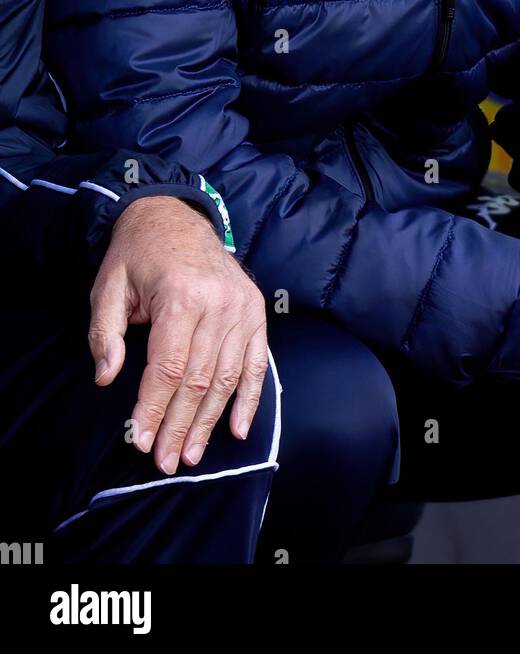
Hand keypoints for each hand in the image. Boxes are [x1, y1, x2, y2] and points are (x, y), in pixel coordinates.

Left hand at [88, 196, 267, 474]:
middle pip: (199, 379)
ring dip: (210, 421)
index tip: (139, 441)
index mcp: (180, 296)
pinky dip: (250, 398)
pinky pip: (256, 361)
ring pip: (227, 376)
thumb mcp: (108, 287)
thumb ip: (105, 333)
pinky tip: (238, 430)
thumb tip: (106, 378)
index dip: (153, 408)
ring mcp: (242, 307)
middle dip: (179, 425)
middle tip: (165, 461)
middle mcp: (218, 303)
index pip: (168, 367)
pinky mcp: (256, 309)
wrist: (175, 215)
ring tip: (190, 454)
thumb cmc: (137, 255)